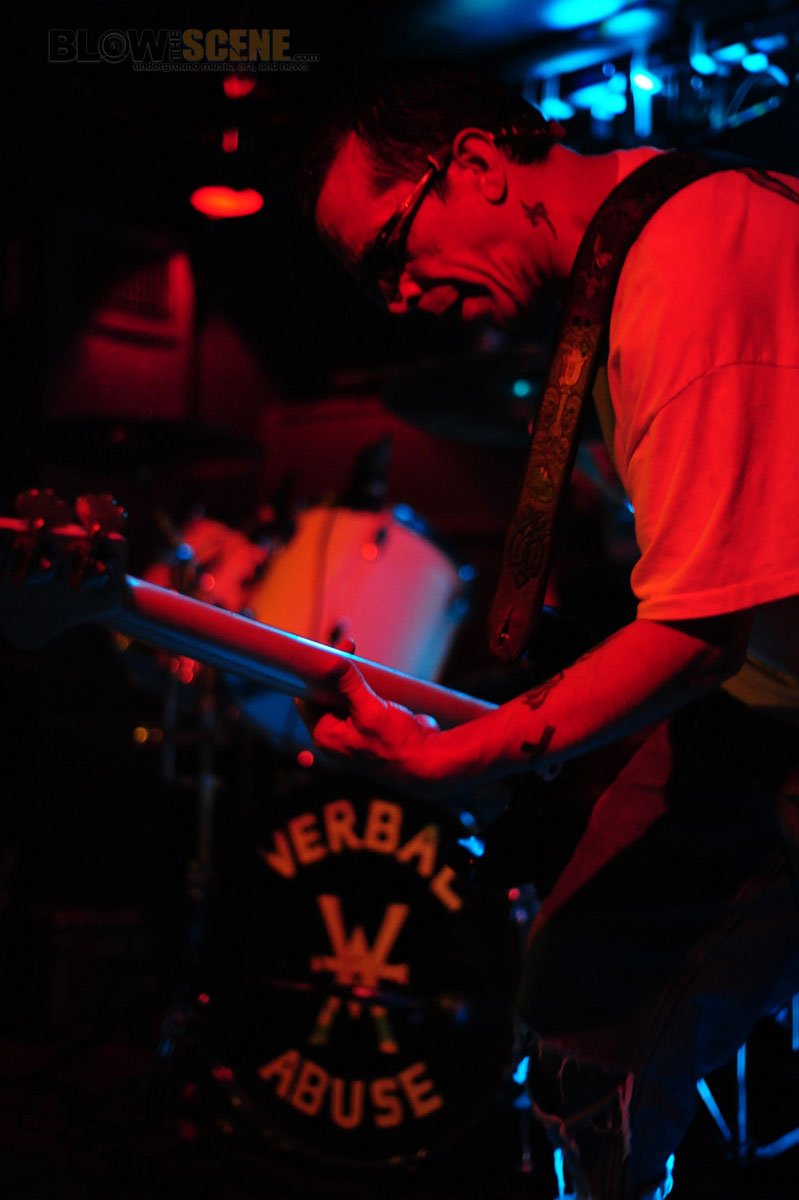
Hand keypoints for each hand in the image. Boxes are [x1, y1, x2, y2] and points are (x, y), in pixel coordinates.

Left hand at [297, 660, 442, 791]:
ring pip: (344, 694)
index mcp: (327, 734)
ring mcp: (354, 729)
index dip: (313, 674)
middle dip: (333, 671)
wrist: (428, 762)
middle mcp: (337, 733)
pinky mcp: (372, 724)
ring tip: (354, 653)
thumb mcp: (370, 712)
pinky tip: (370, 672)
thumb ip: (350, 686)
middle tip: (346, 647)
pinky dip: (364, 684)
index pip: (307, 698)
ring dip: (350, 675)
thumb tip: (333, 661)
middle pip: (325, 694)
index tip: (324, 652)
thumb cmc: (397, 746)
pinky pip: (361, 698)